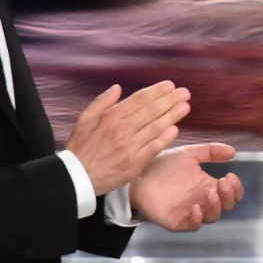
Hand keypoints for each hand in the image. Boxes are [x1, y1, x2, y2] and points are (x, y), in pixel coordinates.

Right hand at [66, 82, 189, 194]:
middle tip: (184, 93)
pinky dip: (165, 138)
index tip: (170, 85)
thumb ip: (102, 102)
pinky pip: (154, 147)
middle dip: (170, 100)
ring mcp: (129, 147)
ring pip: (155, 127)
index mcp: (110, 117)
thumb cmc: (81, 147)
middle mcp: (122, 130)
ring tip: (185, 106)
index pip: (139, 100)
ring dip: (172, 115)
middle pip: (151, 111)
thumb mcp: (84, 119)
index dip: (157, 91)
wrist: (77, 177)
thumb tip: (118, 88)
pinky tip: (175, 129)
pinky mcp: (134, 163)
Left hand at [129, 143, 243, 231]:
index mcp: (208, 186)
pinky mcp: (177, 221)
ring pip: (212, 217)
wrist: (139, 174)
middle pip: (226, 206)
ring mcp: (190, 212)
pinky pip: (192, 225)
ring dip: (215, 206)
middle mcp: (202, 201)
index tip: (230, 176)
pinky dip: (197, 218)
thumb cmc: (164, 165)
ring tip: (210, 192)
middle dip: (228, 195)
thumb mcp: (190, 154)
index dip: (236, 188)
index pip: (231, 194)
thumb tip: (233, 151)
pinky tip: (195, 207)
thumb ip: (211, 151)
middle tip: (222, 182)